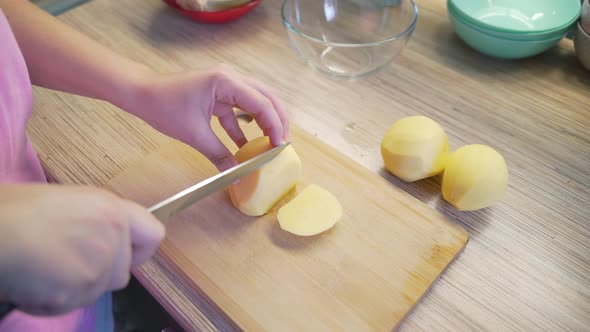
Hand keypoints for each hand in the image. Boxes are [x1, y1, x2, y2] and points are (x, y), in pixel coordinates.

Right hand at [0, 184, 164, 315]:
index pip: (153, 235)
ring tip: (43, 268)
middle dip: (98, 273)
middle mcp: (114, 238)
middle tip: (64, 261)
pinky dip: (52, 300)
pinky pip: (70, 305)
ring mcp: (99, 266)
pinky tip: (33, 281)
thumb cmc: (17, 210)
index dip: (139, 249)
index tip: (127, 253)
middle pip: (122, 272)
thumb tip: (102, 235)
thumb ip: (98, 220)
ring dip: (73, 288)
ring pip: (96, 291)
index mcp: (112, 210)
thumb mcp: (70, 201)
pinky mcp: (78, 291)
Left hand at [124, 64, 288, 171]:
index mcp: (226, 81)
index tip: (279, 146)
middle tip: (282, 144)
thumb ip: (219, 154)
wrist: (142, 93)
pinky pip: (240, 110)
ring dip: (265, 122)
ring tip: (271, 144)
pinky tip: (247, 146)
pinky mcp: (219, 94)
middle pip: (266, 98)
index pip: (262, 103)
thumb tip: (234, 175)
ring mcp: (226, 84)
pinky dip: (245, 127)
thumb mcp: (194, 134)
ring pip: (256, 102)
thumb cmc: (163, 105)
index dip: (274, 125)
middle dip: (277, 121)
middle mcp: (230, 78)